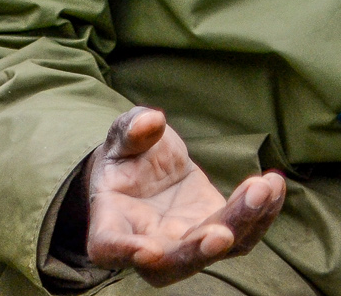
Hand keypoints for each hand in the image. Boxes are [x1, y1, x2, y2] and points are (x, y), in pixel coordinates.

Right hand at [85, 106, 285, 286]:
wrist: (148, 172)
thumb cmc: (126, 157)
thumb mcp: (121, 138)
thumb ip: (131, 130)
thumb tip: (152, 120)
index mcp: (112, 221)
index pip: (109, 246)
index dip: (125, 251)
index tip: (148, 250)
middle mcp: (149, 244)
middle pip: (173, 262)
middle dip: (198, 251)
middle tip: (222, 233)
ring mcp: (186, 245)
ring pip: (216, 249)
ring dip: (241, 224)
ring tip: (261, 188)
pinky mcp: (217, 235)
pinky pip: (243, 235)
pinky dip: (262, 214)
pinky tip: (273, 185)